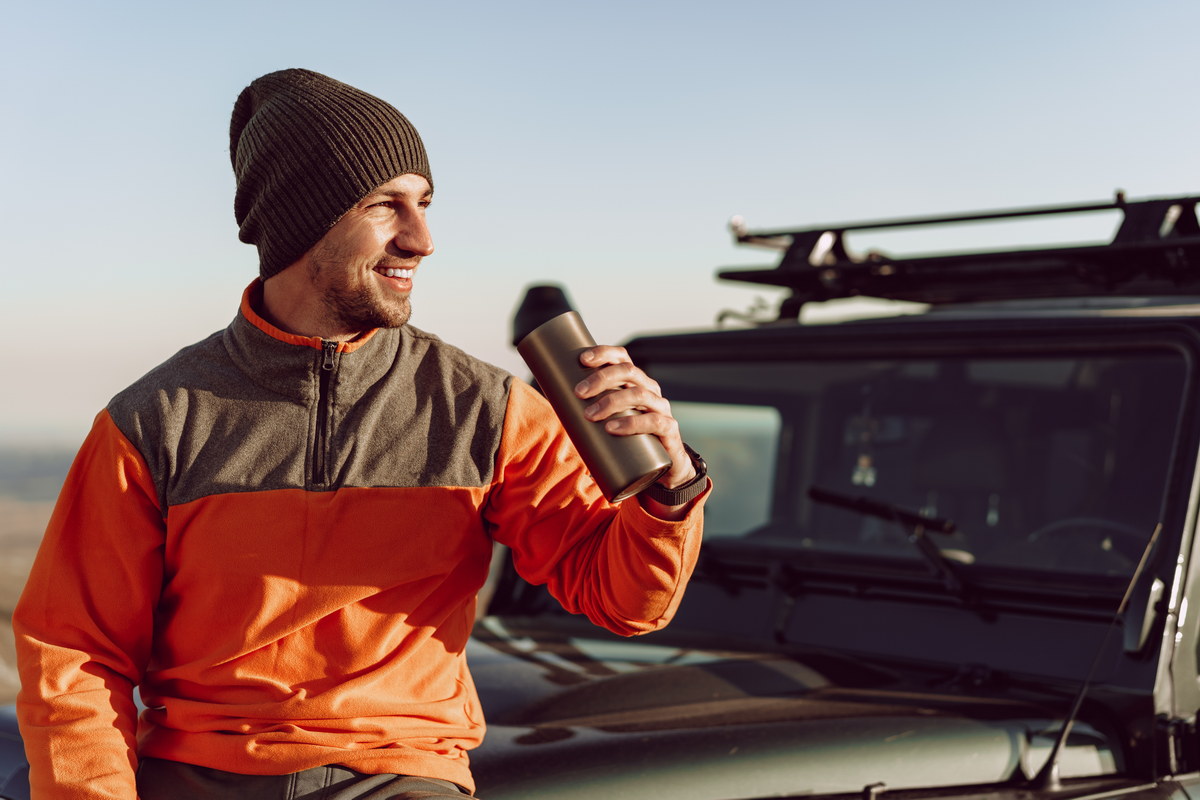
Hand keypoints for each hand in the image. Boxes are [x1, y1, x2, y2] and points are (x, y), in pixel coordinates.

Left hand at [574, 345, 698, 502]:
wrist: (663, 465)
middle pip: (628, 372)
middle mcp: (650, 389)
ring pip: (639, 394)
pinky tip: (613, 428)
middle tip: (579, 393)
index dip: (604, 353)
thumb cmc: (628, 438)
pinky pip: (654, 421)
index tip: (582, 359)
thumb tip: (554, 407)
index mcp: (635, 382)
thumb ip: (588, 412)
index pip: (622, 358)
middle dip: (601, 379)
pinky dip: (631, 423)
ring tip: (590, 415)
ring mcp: (661, 408)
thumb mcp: (609, 420)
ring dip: (611, 402)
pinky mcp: (668, 429)